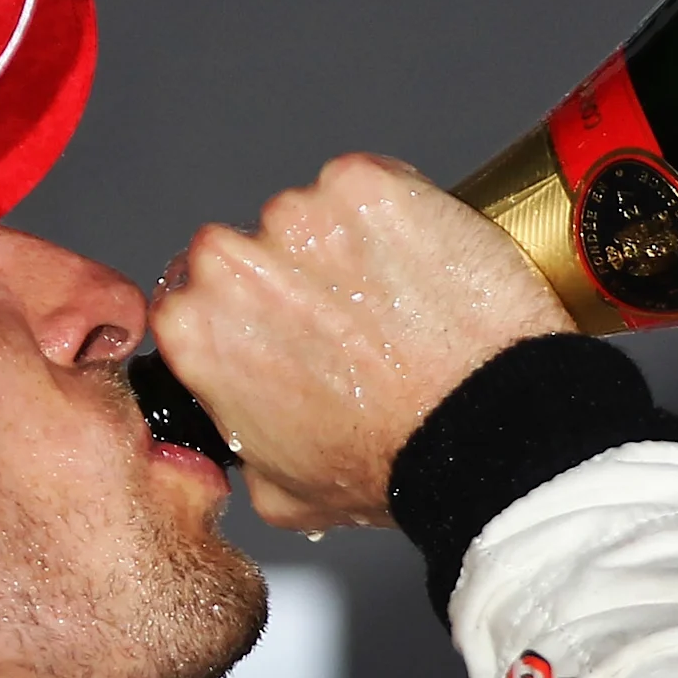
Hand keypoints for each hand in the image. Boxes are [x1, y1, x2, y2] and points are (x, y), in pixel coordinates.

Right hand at [150, 153, 573, 533]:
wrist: (484, 429)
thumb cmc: (392, 462)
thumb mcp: (281, 492)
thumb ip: (241, 444)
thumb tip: (246, 430)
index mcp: (196, 330)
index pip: (193, 295)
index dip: (244, 314)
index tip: (281, 329)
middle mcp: (235, 262)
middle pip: (248, 247)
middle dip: (290, 277)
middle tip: (348, 323)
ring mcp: (304, 215)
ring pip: (312, 214)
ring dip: (345, 246)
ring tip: (395, 304)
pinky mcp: (370, 185)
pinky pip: (372, 188)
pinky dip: (396, 217)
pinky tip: (421, 268)